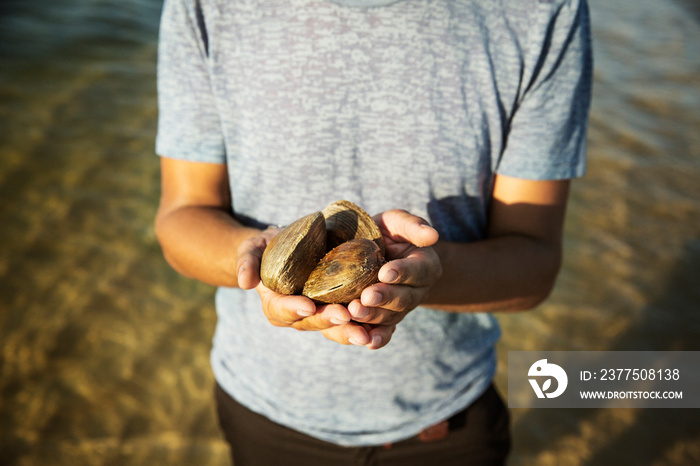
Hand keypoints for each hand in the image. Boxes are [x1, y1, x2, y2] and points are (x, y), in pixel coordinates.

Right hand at [236, 227, 371, 344]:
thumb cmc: (270, 246)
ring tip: (365, 334)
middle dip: (327, 321)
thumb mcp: (252, 248)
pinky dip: (364, 328)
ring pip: (333, 328)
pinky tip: (379, 331)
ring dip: (348, 331)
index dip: (293, 309)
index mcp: (275, 303)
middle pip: (311, 322)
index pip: (281, 309)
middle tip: (345, 316)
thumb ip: (247, 261)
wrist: (293, 247)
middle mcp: (298, 314)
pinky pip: (351, 323)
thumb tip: (246, 283)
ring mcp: (320, 314)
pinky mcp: (339, 309)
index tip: (307, 305)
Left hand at [346, 209, 441, 347]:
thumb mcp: (397, 222)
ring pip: (390, 317)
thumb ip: (413, 225)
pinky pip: (384, 333)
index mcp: (425, 266)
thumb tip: (433, 235)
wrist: (369, 251)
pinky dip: (377, 338)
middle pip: (404, 299)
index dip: (403, 272)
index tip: (385, 272)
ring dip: (373, 317)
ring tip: (354, 312)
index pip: (418, 270)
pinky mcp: (385, 321)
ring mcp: (401, 309)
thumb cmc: (385, 232)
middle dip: (385, 298)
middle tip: (365, 297)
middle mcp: (417, 291)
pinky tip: (366, 341)